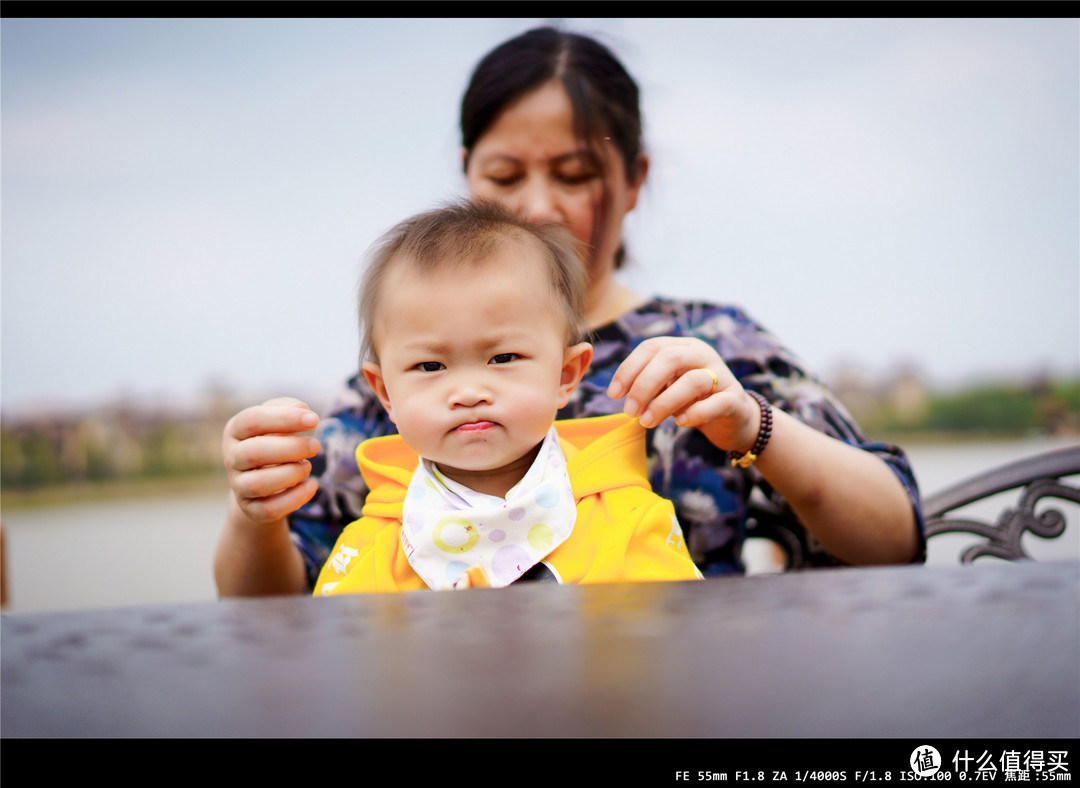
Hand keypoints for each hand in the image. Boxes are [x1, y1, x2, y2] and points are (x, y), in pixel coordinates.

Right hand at [222, 397, 321, 524]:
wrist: (264, 480)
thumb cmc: (273, 440)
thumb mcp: (278, 420)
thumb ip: (288, 408)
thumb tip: (301, 409)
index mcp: (235, 431)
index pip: (252, 420)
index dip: (284, 418)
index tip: (314, 420)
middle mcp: (231, 459)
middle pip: (253, 453)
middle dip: (290, 448)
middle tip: (316, 446)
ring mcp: (239, 486)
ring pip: (259, 484)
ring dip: (291, 474)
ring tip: (308, 466)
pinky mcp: (252, 509)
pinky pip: (270, 509)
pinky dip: (295, 498)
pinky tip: (311, 485)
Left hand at [607, 337, 759, 452]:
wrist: (735, 420)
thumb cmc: (694, 402)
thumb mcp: (668, 390)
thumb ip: (650, 387)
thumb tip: (622, 394)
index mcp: (684, 347)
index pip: (652, 347)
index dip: (629, 369)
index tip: (613, 394)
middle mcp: (704, 355)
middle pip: (670, 359)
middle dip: (643, 385)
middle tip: (629, 411)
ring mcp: (722, 376)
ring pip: (692, 381)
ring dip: (664, 403)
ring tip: (647, 421)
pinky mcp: (735, 399)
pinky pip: (715, 403)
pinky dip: (694, 413)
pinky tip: (679, 423)